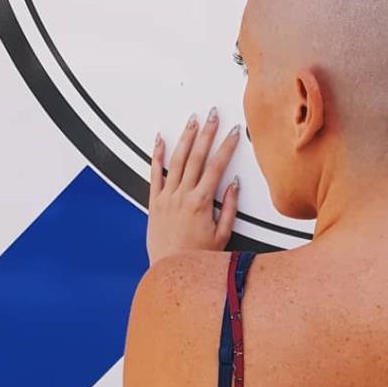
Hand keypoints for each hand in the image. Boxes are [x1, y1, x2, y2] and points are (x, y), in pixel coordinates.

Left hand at [147, 108, 241, 263]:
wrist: (169, 270)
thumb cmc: (197, 257)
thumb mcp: (222, 235)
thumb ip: (229, 207)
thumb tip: (233, 184)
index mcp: (201, 203)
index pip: (217, 166)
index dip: (226, 147)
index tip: (233, 132)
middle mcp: (182, 196)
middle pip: (197, 157)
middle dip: (207, 133)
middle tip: (213, 115)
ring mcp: (166, 197)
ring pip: (177, 160)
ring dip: (186, 138)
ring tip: (193, 121)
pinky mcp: (154, 202)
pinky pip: (154, 174)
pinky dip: (156, 155)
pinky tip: (160, 140)